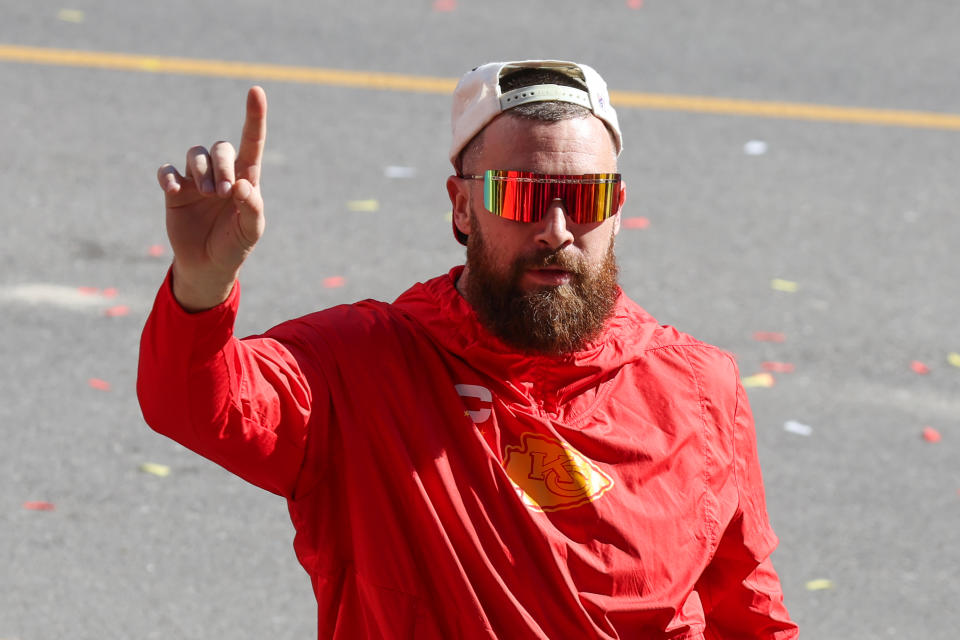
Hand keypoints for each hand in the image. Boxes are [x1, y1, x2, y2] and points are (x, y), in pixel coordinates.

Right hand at [156, 86, 266, 310]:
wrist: (207, 265)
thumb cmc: (234, 245)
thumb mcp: (250, 231)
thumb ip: (252, 207)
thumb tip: (244, 184)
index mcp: (246, 178)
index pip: (252, 142)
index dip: (255, 116)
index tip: (256, 90)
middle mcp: (221, 173)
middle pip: (220, 147)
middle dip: (221, 165)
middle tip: (224, 193)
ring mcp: (196, 180)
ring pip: (195, 154)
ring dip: (201, 170)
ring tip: (207, 194)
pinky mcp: (174, 191)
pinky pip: (167, 170)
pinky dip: (168, 176)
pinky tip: (174, 190)